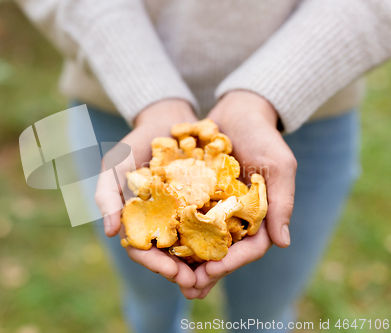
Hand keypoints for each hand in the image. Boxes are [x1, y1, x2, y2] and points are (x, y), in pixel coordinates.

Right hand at [95, 99, 201, 296]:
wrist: (165, 119)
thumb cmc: (135, 143)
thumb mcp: (114, 164)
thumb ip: (106, 195)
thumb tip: (110, 233)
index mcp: (139, 220)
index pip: (143, 250)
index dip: (156, 265)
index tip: (174, 274)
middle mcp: (161, 222)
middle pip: (170, 256)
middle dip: (182, 272)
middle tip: (198, 283)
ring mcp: (183, 214)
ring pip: (191, 247)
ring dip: (201, 264)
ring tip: (217, 274)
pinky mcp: (204, 202)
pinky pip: (212, 225)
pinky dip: (218, 240)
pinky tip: (232, 248)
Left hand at [189, 90, 296, 298]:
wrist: (237, 111)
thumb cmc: (263, 136)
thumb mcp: (278, 165)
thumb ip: (281, 201)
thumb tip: (284, 243)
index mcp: (259, 216)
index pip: (250, 248)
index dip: (232, 262)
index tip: (211, 272)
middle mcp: (237, 218)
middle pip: (223, 252)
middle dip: (206, 271)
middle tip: (187, 287)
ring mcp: (215, 209)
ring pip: (201, 242)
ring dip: (187, 262)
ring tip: (170, 276)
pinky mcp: (195, 197)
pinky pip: (183, 219)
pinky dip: (173, 233)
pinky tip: (156, 244)